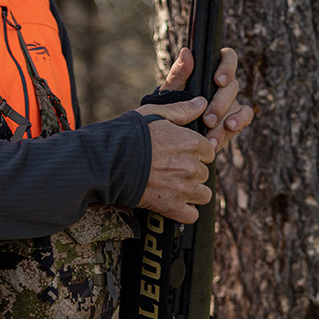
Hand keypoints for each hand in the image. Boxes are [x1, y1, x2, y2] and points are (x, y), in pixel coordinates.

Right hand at [133, 95, 216, 223]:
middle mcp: (192, 167)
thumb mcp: (155, 113)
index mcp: (192, 143)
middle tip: (171, 169)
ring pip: (203, 195)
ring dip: (192, 192)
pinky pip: (192, 215)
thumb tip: (201, 103)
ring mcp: (184, 189)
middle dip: (191, 172)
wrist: (109, 161)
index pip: (209, 152)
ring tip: (174, 187)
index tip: (181, 154)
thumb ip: (182, 109)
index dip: (196, 153)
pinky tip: (173, 203)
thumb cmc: (130, 135)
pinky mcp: (172, 207)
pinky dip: (185, 211)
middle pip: (204, 173)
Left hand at [153, 47, 255, 151]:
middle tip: (207, 119)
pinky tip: (224, 133)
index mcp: (211, 70)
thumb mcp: (172, 88)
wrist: (173, 127)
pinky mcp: (236, 117)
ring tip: (211, 132)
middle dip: (220, 104)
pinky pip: (245, 117)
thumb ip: (179, 72)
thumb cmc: (173, 102)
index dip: (227, 67)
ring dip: (227, 118)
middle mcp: (225, 84)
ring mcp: (232, 101)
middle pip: (232, 87)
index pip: (228, 58)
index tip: (218, 80)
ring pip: (239, 105)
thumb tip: (186, 52)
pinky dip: (237, 124)